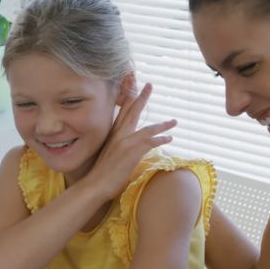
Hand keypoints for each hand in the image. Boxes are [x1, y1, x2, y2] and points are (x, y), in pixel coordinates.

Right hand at [82, 82, 176, 199]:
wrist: (95, 184)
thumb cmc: (103, 172)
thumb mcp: (110, 153)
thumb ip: (118, 145)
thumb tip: (126, 146)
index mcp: (113, 133)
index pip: (122, 110)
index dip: (128, 96)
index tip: (132, 84)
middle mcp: (118, 134)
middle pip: (132, 111)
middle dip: (141, 97)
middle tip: (149, 84)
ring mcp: (125, 142)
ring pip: (147, 128)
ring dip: (162, 125)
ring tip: (174, 121)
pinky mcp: (131, 152)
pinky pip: (150, 142)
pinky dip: (160, 139)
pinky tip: (169, 139)